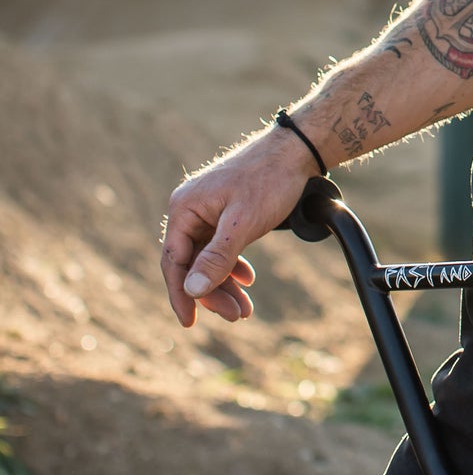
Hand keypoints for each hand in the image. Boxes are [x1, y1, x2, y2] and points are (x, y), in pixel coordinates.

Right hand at [160, 133, 313, 327]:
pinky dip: (233, 265)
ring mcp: (207, 211)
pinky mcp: (225, 212)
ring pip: (209, 257)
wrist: (297, 151)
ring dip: (225, 283)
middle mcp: (190, 210)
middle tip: (237, 316)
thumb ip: (217, 257)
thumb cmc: (269, 181)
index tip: (189, 323)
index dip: (180, 294)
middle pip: (192, 262)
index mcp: (184, 208)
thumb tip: (192, 290)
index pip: (173, 261)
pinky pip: (221, 246)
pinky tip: (247, 279)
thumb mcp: (243, 223)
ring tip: (245, 308)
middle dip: (213, 292)